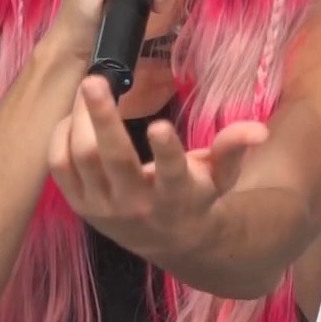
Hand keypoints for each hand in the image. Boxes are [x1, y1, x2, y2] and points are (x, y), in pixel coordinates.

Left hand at [46, 74, 268, 261]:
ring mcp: (103, 208)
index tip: (159, 125)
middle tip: (95, 80)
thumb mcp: (221, 174)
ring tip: (87, 87)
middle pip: (112, 160)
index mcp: (175, 196)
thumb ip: (234, 147)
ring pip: (81, 159)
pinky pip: (60, 167)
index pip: (171, 174)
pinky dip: (61, 137)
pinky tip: (73, 116)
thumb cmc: (197, 196)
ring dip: (80, 119)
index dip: (165, 151)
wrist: (171, 241)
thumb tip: (260, 130)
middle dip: (102, 118)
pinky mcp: (79, 205)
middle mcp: (136, 205)